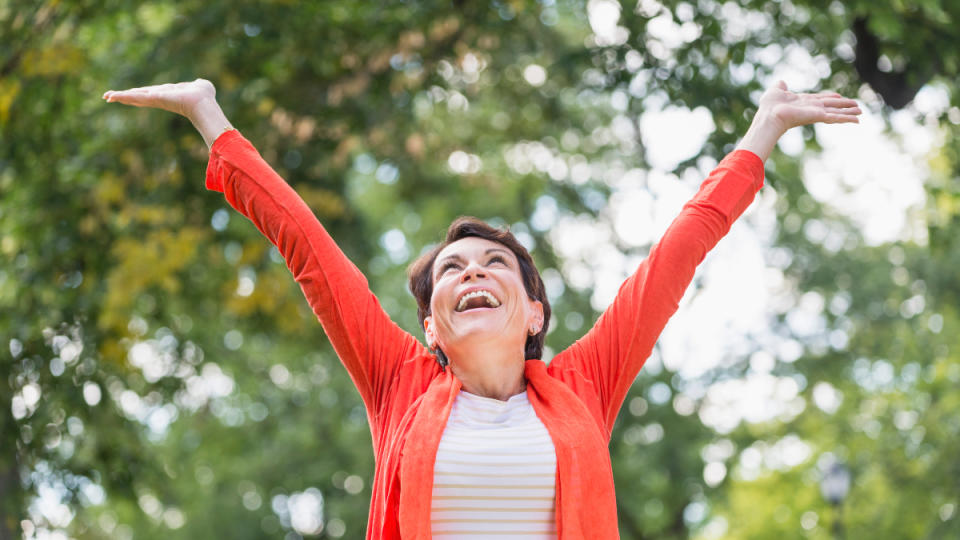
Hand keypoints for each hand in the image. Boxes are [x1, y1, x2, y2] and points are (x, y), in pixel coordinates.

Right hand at [103, 78, 232, 148]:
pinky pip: (135, 97)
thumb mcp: (200, 86)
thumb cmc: (204, 96)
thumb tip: (201, 84)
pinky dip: (123, 96)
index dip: (139, 94)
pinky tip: (111, 96)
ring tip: (106, 96)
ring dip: (120, 96)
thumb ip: (198, 84)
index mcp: (168, 95)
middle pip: (138, 96)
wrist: (203, 103)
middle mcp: (159, 98)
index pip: (150, 94)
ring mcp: (155, 99)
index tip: (130, 94)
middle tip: (109, 97)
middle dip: (124, 97)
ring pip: (134, 97)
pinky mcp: (152, 98)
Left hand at [760, 80, 860, 132]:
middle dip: (844, 106)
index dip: (830, 98)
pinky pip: (836, 117)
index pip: (821, 99)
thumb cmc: (769, 106)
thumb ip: (780, 87)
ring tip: (861, 112)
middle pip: (832, 106)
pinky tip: (857, 120)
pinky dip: (847, 118)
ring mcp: (816, 113)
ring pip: (837, 112)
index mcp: (804, 102)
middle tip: (857, 106)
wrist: (769, 115)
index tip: (839, 97)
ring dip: (849, 112)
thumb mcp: (775, 91)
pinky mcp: (818, 117)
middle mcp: (812, 108)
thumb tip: (781, 83)